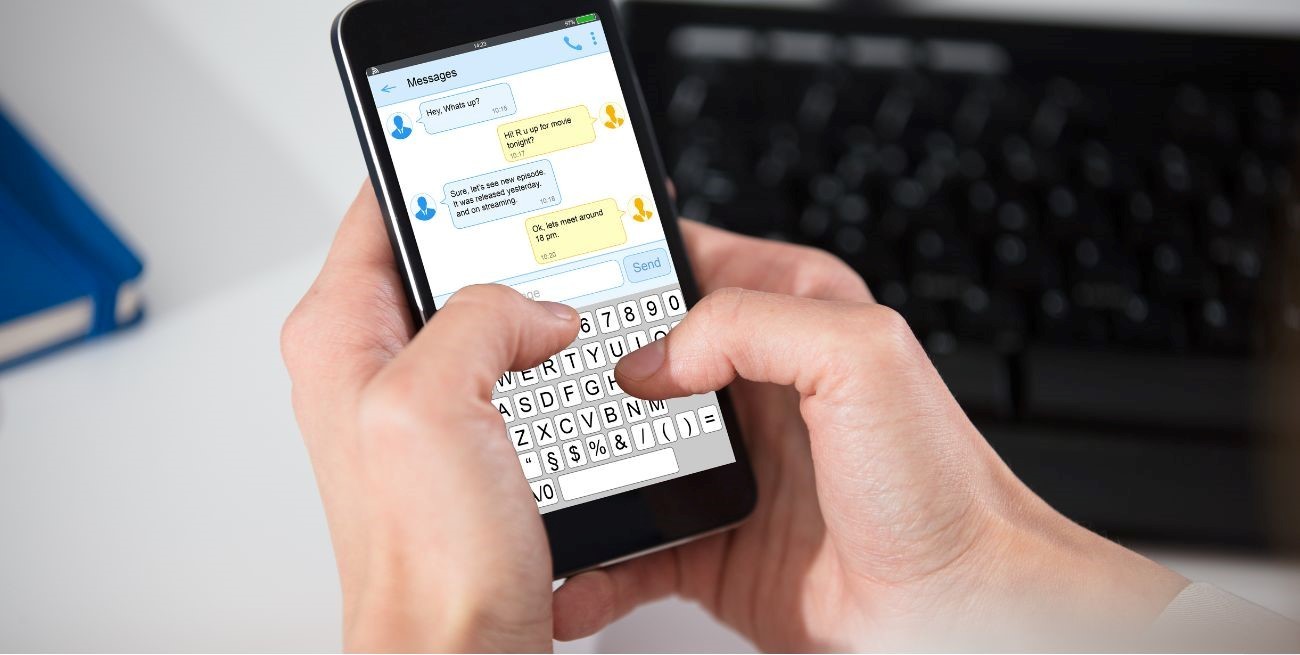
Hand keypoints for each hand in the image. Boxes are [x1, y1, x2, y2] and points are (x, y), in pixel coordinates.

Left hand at [282, 182, 576, 651]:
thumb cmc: (425, 565)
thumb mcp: (434, 405)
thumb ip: (481, 319)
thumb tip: (539, 308)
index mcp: (342, 338)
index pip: (379, 210)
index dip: (438, 172)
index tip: (494, 162)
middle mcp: (375, 369)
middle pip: (446, 263)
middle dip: (507, 247)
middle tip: (560, 238)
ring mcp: (426, 410)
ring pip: (491, 319)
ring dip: (540, 311)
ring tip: (582, 307)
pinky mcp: (472, 447)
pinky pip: (520, 375)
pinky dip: (558, 365)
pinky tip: (586, 374)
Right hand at [553, 224, 1188, 649]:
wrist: (956, 617)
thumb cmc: (940, 491)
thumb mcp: (861, 356)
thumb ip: (751, 323)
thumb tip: (653, 359)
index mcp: (792, 312)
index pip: (686, 257)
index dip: (621, 258)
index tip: (558, 271)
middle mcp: (754, 384)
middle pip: (634, 354)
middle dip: (575, 367)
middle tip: (527, 380)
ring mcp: (727, 464)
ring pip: (620, 448)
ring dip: (575, 464)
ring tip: (532, 471)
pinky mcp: (709, 538)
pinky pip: (632, 540)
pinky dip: (597, 556)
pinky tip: (577, 562)